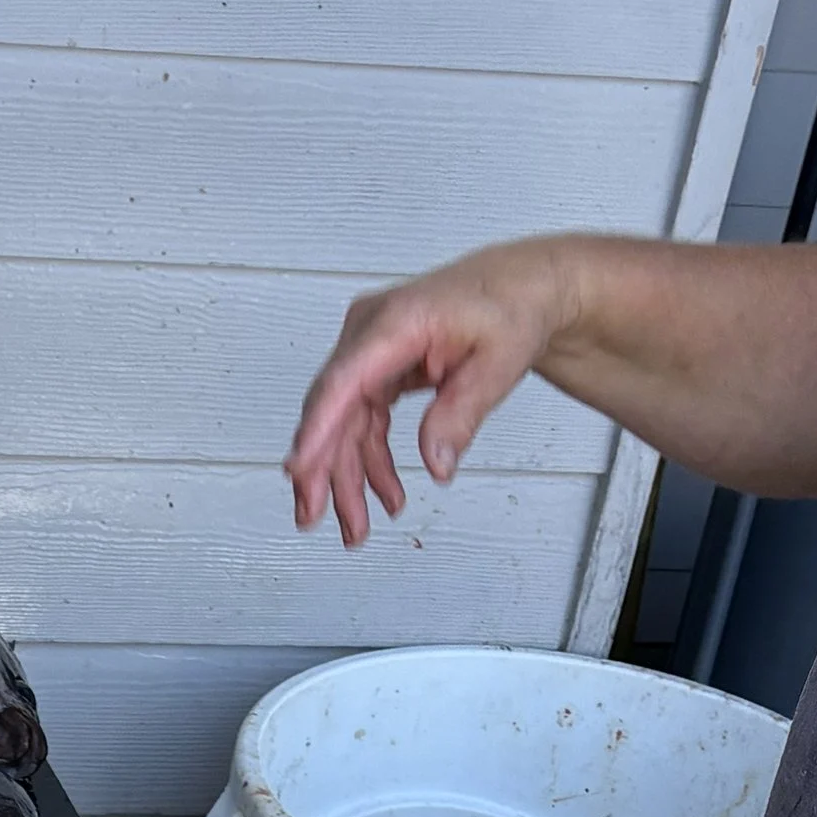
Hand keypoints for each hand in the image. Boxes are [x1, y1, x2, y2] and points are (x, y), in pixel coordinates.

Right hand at [286, 241, 571, 546]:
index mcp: (397, 322)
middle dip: (321, 471)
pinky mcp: (375, 369)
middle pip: (331, 409)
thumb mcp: (498, 364)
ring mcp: (368, 351)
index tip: (297, 470)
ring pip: (342, 425)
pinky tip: (387, 495)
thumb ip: (462, 413)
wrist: (519, 288)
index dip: (317, 429)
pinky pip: (361, 423)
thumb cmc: (509, 310)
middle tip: (314, 520)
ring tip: (357, 529)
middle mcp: (370, 332)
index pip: (344, 380)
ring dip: (347, 479)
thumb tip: (435, 465)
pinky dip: (371, 462)